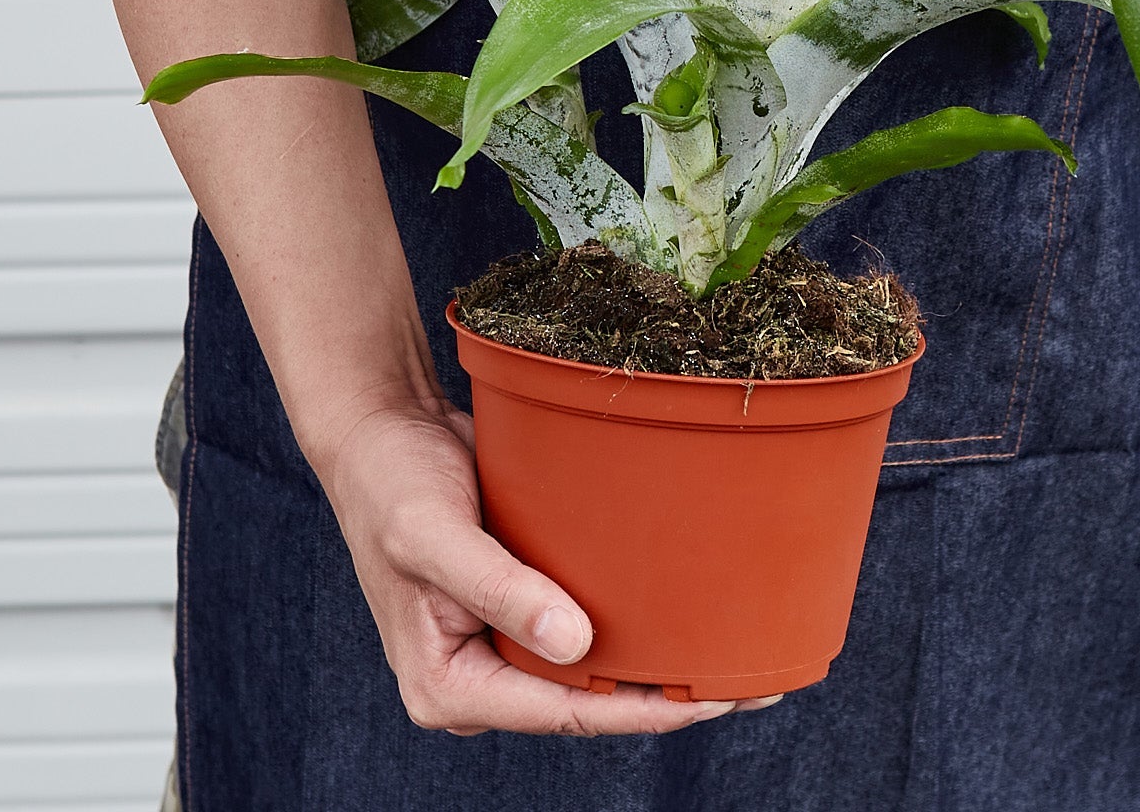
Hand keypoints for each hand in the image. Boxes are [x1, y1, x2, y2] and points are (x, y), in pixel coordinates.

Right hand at [321, 397, 776, 734]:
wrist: (381, 428)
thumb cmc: (391, 483)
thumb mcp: (433, 535)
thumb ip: (501, 590)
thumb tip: (576, 646)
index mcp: (450, 687)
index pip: (564, 710)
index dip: (642, 708)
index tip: (714, 699)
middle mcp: (481, 677)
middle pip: (589, 700)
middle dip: (670, 696)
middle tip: (757, 683)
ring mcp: (505, 640)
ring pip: (596, 667)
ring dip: (663, 664)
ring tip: (745, 656)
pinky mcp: (525, 600)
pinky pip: (589, 623)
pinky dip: (639, 620)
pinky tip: (693, 609)